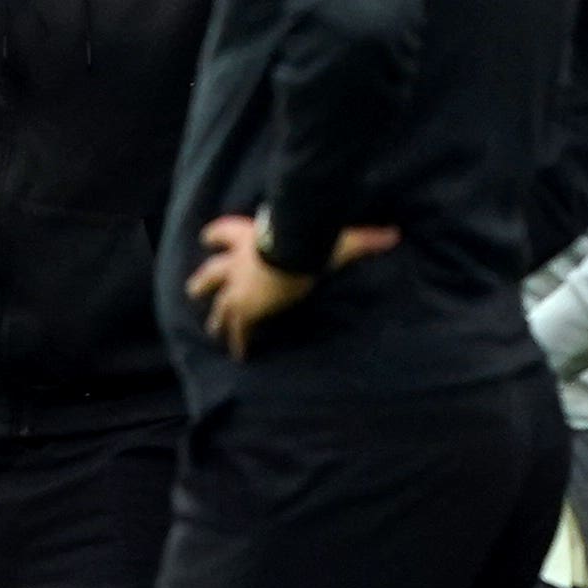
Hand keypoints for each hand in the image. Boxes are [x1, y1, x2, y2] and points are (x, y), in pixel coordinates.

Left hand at [187, 216, 399, 359]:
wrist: (289, 249)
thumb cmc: (308, 237)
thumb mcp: (336, 235)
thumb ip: (364, 237)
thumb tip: (393, 234)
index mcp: (250, 236)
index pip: (224, 232)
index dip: (217, 235)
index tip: (208, 238)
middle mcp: (236, 260)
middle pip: (212, 271)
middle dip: (204, 281)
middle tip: (194, 290)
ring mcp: (237, 286)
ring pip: (218, 304)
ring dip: (216, 316)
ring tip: (211, 328)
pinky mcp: (245, 308)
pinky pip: (238, 331)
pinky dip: (238, 343)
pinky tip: (239, 355)